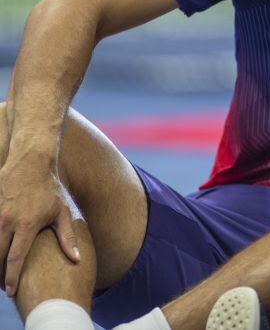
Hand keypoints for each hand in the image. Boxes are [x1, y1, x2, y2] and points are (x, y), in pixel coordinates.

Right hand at [0, 152, 80, 294]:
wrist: (31, 162)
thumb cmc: (50, 188)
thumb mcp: (62, 211)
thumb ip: (67, 237)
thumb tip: (76, 259)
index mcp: (27, 224)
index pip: (16, 258)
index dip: (11, 277)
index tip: (11, 291)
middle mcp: (8, 220)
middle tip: (4, 285)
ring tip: (0, 271)